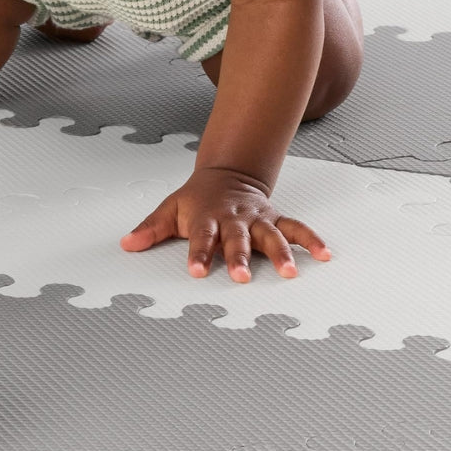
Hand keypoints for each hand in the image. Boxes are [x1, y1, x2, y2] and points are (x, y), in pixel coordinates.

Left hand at [119, 168, 330, 281]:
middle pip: (237, 239)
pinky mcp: (275, 218)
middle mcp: (234, 219)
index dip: (198, 254)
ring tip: (290, 273)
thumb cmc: (197, 198)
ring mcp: (257, 219)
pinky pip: (295, 228)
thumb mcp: (170, 209)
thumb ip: (150, 229)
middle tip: (241, 277)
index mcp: (207, 218)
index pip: (200, 238)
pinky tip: (324, 255)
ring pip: (270, 235)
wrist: (226, 173)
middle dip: (239, 257)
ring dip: (281, 253)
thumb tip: (126, 244)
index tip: (196, 271)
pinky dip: (310, 240)